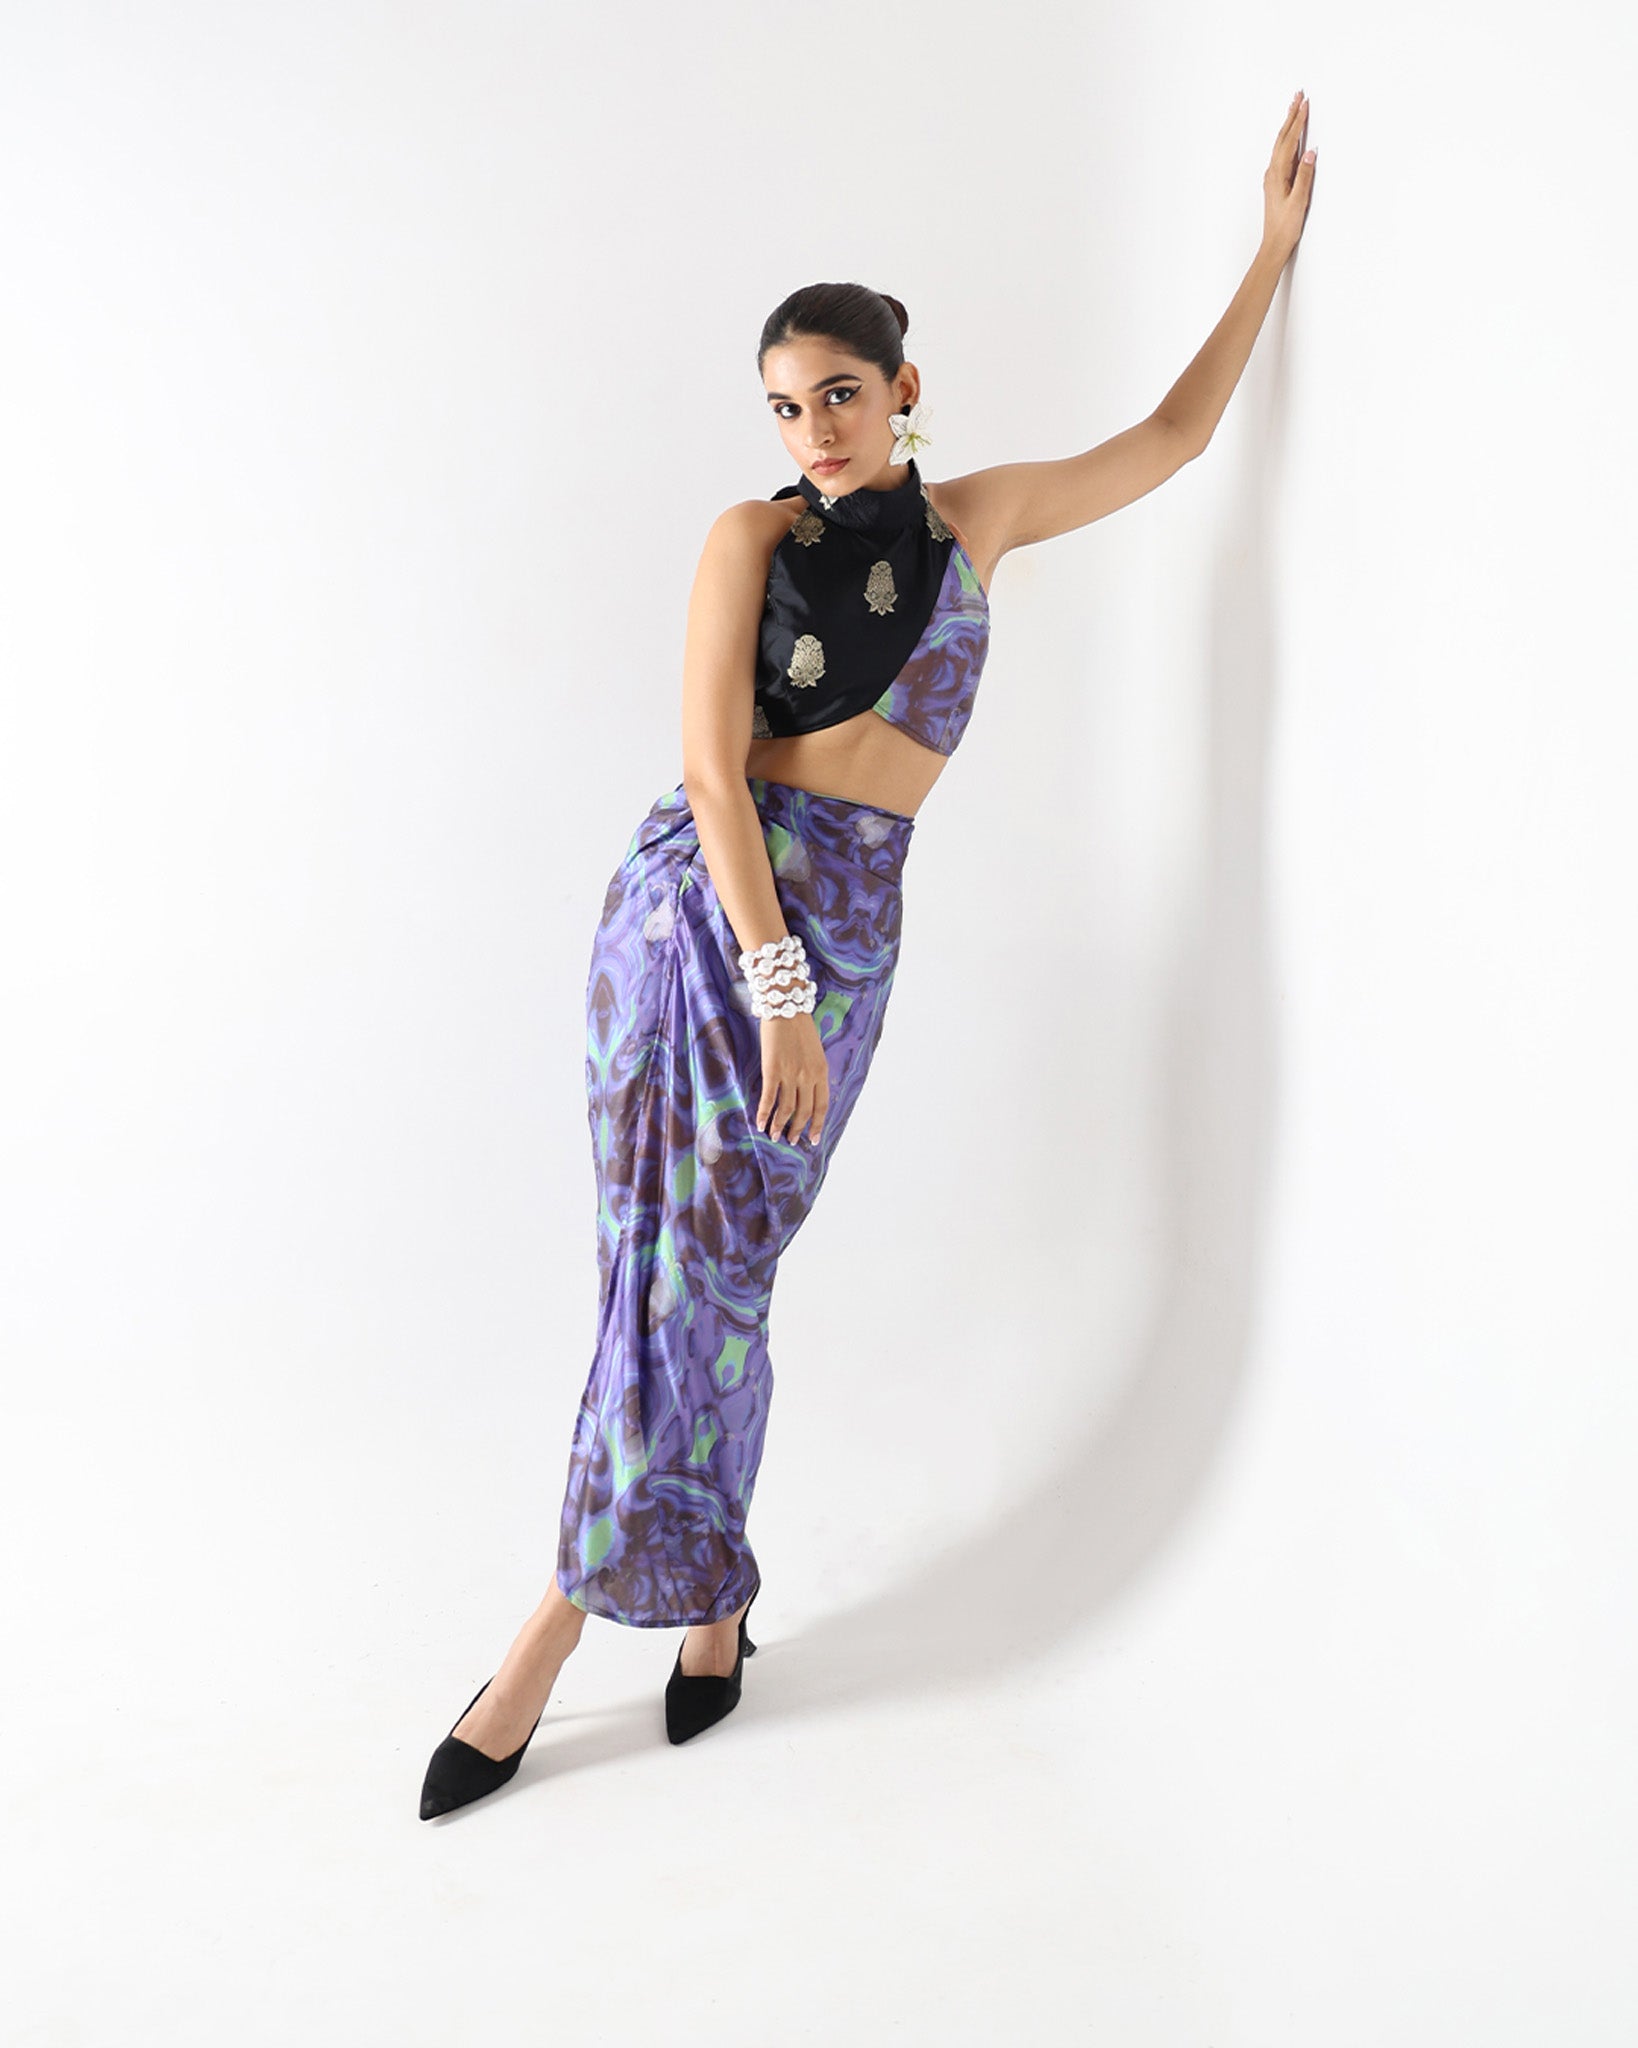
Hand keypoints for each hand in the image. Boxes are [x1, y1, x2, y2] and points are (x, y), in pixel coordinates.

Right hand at [755, 1011, 829, 1145]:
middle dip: (797, 1129)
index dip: (817, 1124)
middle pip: (804, 1111)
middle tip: (792, 1141)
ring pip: (786, 1109)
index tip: (813, 1138)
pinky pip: (769, 1098)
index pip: (822, 1106)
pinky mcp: (772, 1070)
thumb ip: (813, 1072)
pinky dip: (764, 1113)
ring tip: (774, 1136)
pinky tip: (760, 1123)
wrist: (786, 1008)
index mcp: (821, 1071)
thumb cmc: (799, 1027)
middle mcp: (808, 1076)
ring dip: (780, 1125)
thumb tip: (806, 1092)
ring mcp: (790, 1074)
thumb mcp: (815, 1051)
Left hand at [1262, 90, 1316, 267]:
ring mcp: (1273, 177)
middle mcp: (1272, 173)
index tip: (1305, 103)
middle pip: (1282, 138)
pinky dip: (1288, 140)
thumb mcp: (1298, 201)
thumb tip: (1310, 152)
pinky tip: (1292, 138)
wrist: (1274, 245)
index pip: (1289, 141)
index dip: (1298, 121)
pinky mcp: (1276, 183)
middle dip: (1291, 116)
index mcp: (1277, 175)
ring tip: (1295, 108)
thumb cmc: (1285, 227)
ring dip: (1288, 125)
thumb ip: (1305, 176)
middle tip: (1297, 95)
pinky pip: (1282, 154)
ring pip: (1281, 145)